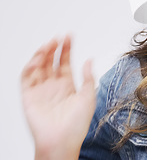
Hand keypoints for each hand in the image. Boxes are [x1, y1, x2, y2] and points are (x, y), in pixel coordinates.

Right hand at [20, 34, 95, 159]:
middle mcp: (53, 86)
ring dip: (41, 55)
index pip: (64, 62)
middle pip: (50, 62)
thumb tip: (89, 60)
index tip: (69, 36)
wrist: (62, 140)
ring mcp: (40, 90)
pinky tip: (38, 59)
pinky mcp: (29, 96)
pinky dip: (30, 67)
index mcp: (67, 85)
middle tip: (58, 38)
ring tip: (48, 45)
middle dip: (53, 48)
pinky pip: (26, 79)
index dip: (66, 49)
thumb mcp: (88, 97)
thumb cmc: (77, 124)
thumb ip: (88, 77)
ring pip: (38, 67)